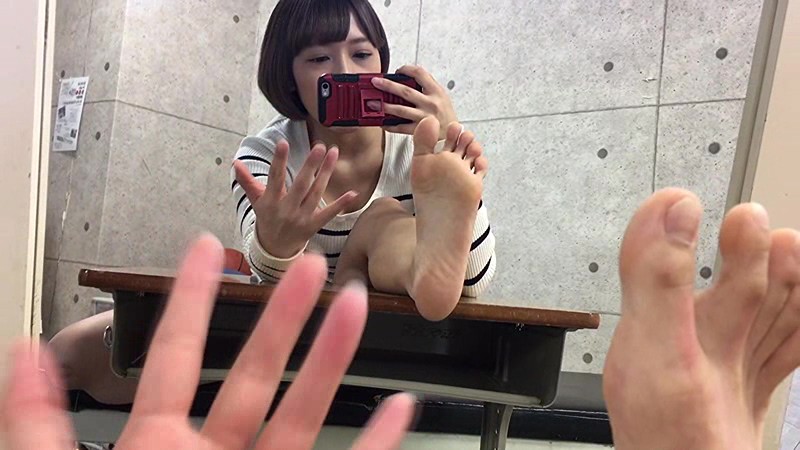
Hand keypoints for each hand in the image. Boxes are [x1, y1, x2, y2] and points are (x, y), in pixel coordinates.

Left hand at [0, 234, 414, 449]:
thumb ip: (35, 426)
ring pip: (302, 414)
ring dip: (331, 361)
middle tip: (308, 266)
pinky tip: (398, 411)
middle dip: (281, 317)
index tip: (205, 250)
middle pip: (252, 374)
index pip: (171, 357)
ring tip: (352, 309)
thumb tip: (22, 349)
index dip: (189, 301)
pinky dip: (373, 446)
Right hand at [234, 140, 356, 257]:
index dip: (278, 161)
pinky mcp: (314, 226)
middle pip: (300, 185)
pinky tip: (352, 192)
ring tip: (334, 153)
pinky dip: (341, 204)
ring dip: (326, 173)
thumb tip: (235, 162)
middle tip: (319, 146)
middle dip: (310, 165)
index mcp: (270, 202)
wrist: (275, 249)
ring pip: (316, 193)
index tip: (282, 143)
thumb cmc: (267, 219)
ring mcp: (302, 218)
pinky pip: (329, 214)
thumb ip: (247, 181)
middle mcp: (286, 210)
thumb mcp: (256, 201)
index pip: (274, 178)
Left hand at [371, 65, 457, 139]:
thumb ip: (428, 88)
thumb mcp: (442, 97)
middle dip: (388, 85)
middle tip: (375, 82)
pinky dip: (390, 125)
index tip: (397, 70)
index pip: (420, 74)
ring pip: (401, 110)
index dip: (406, 69)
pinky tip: (382, 122)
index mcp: (436, 92)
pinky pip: (401, 127)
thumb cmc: (447, 116)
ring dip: (385, 106)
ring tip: (373, 103)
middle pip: (405, 91)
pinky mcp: (420, 131)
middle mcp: (431, 103)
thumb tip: (407, 79)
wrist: (454, 136)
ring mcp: (425, 117)